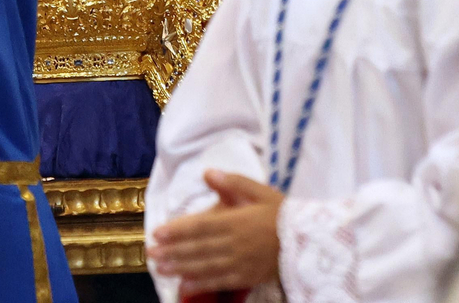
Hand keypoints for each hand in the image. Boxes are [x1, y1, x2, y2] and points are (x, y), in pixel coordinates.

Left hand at [146, 171, 285, 294]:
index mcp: (236, 220)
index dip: (177, 230)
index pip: (200, 225)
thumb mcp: (260, 190)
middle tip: (150, 252)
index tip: (157, 232)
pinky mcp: (246, 277)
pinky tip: (184, 284)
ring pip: (205, 266)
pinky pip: (220, 281)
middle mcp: (235, 243)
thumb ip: (233, 182)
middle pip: (198, 248)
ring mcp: (240, 262)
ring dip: (180, 267)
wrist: (308, 239)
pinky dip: (201, 283)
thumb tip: (208, 173)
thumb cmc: (281, 212)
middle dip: (172, 251)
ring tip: (160, 268)